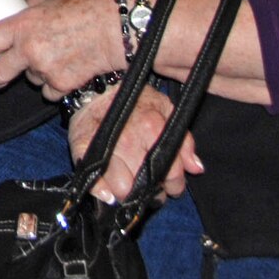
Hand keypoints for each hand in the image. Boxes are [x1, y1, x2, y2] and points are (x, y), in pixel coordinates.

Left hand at [0, 0, 125, 99]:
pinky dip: (56, 86)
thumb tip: (22, 10)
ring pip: (31, 81)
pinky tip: (69, 71)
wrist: (116, 29)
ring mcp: (44, 70)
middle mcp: (29, 50)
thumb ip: (32, 8)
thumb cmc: (87, 8)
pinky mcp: (62, 85)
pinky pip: (50, 92)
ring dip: (38, 76)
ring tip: (57, 59)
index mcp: (22, 25)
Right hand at [66, 82, 202, 202]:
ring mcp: (105, 147)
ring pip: (121, 190)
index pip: (171, 174)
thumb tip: (195, 168)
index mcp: (153, 129)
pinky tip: (108, 192)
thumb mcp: (167, 110)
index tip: (168, 185)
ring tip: (129, 186)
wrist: (98, 85)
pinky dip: (101, 191)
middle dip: (149, 192)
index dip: (173, 185)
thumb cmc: (136, 100)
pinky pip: (93, 181)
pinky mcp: (82, 150)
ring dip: (126, 194)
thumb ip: (184, 140)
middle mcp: (129, 141)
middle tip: (147, 186)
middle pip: (146, 187)